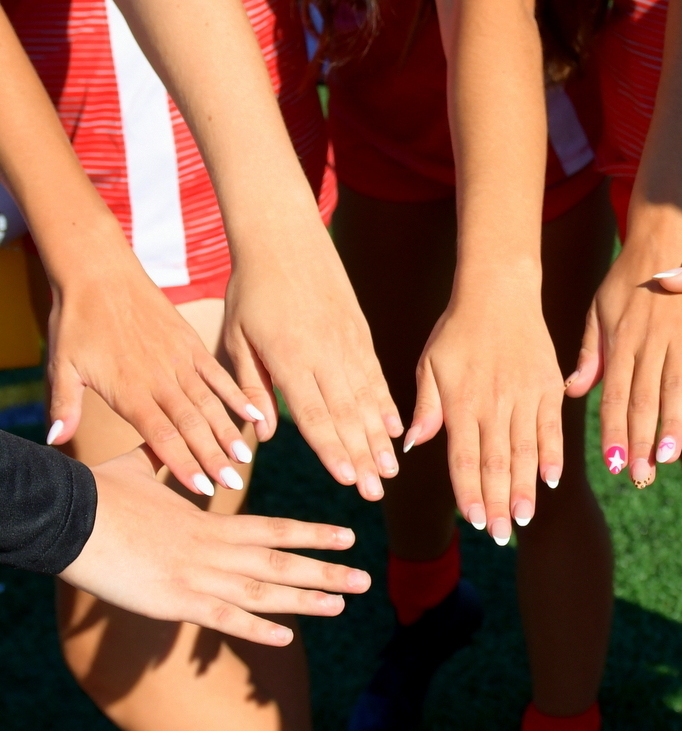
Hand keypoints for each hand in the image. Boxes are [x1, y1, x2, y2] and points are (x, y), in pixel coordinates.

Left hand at [46, 256, 260, 495]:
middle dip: (213, 457)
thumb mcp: (60, 365)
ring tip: (245, 457)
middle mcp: (159, 380)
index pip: (162, 436)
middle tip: (233, 483)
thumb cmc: (76, 320)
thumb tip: (54, 441)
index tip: (203, 489)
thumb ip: (63, 405)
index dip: (184, 464)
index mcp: (128, 390)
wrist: (99, 273)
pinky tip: (255, 413)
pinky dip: (237, 394)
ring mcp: (179, 361)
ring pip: (208, 404)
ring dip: (228, 432)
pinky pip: (218, 374)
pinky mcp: (190, 344)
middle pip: (191, 426)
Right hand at [59, 446, 370, 644]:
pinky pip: (223, 618)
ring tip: (342, 604)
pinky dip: (256, 628)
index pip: (277, 528)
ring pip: (263, 590)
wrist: (68, 515)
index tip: (348, 537)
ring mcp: (198, 576)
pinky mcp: (174, 600)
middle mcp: (215, 549)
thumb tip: (179, 442)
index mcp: (212, 522)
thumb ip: (170, 461)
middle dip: (326, 571)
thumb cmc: (101, 492)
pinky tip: (286, 638)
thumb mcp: (141, 469)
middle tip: (366, 579)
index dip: (314, 534)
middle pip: (282, 562)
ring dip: (305, 600)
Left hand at [223, 233, 402, 500]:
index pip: (314, 415)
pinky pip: (376, 375)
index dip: (332, 450)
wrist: (284, 238)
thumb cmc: (251, 289)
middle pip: (346, 415)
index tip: (346, 480)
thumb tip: (264, 435)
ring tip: (391, 469)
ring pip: (366, 399)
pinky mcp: (360, 331)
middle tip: (375, 492)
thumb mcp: (237, 338)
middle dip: (361, 457)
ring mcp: (347, 343)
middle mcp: (324, 354)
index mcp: (290, 358)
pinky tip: (395, 428)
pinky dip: (386, 404)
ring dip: (379, 438)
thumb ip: (252, 387)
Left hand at [404, 274, 562, 544]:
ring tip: (523, 518)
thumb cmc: (457, 329)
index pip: (464, 457)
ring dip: (524, 488)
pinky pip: (551, 428)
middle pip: (496, 463)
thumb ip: (426, 407)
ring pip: (524, 452)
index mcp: (461, 402)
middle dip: (497, 502)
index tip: (473, 520)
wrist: (499, 290)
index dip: (469, 491)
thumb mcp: (429, 364)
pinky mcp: (547, 387)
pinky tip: (551, 481)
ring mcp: (524, 397)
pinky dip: (551, 456)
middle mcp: (494, 404)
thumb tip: (412, 447)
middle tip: (500, 534)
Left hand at [568, 228, 681, 486]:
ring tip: (666, 457)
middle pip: (643, 401)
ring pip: (674, 389)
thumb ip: (590, 354)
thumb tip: (572, 392)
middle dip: (641, 442)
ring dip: (670, 426)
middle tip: (640, 475)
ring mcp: (680, 336)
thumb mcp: (598, 311)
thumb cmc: (626, 279)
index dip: (613, 433)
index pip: (613, 397)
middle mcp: (648, 343)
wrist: (666, 235)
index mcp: (619, 342)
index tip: (613, 465)